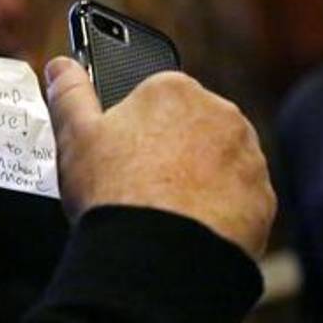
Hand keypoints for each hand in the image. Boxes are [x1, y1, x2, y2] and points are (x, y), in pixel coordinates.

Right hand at [44, 57, 274, 258]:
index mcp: (174, 90)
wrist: (157, 256)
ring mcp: (247, 156)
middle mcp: (220, 113)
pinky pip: (240, 199)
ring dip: (200, 180)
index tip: (123, 154)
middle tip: (141, 186)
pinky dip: (221, 211)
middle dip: (172, 151)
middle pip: (192, 129)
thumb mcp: (75, 137)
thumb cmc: (114, 192)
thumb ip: (69, 94)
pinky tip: (191, 228)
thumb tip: (60, 66)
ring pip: (220, 163)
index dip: (136, 128)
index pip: (157, 98)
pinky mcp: (263, 197)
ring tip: (165, 211)